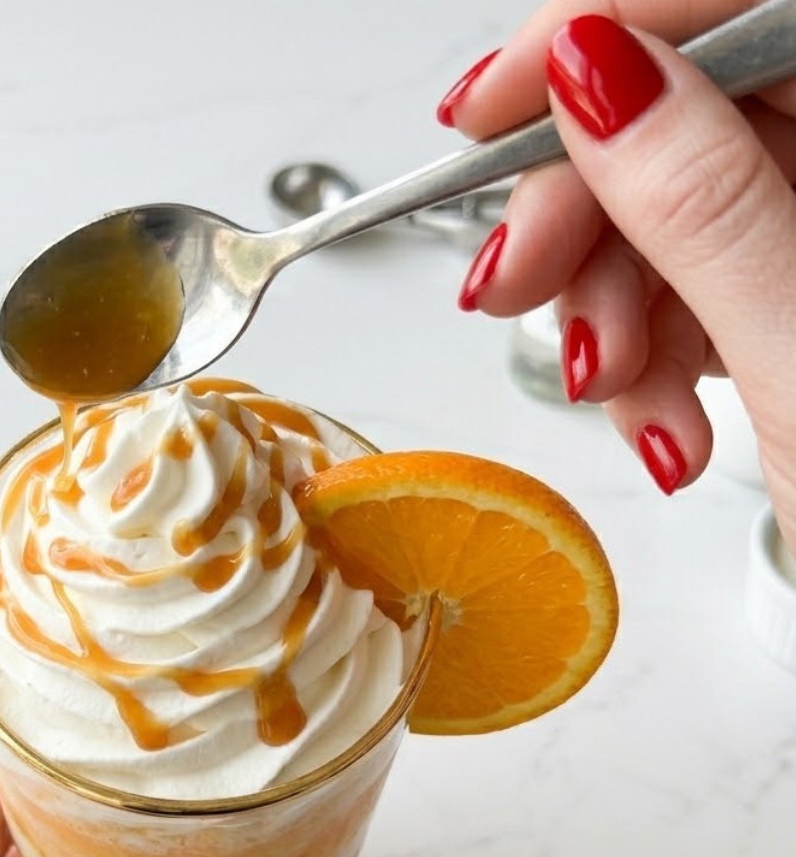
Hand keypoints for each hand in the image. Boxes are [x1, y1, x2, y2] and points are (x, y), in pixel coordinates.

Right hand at [437, 3, 795, 547]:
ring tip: (623, 393)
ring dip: (608, 307)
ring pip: (664, 209)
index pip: (736, 5)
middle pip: (682, 107)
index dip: (598, 30)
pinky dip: (643, 351)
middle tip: (521, 281)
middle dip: (581, 210)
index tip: (489, 110)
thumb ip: (703, 203)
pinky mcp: (791, 285)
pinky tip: (662, 418)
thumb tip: (594, 75)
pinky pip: (682, 282)